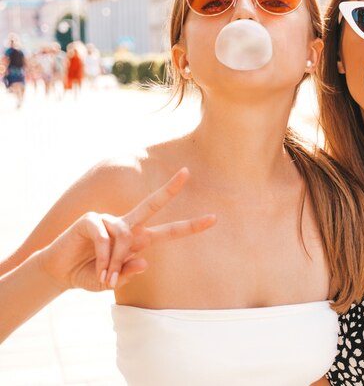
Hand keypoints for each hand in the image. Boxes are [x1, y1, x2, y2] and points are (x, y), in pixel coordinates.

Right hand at [38, 168, 215, 291]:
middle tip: (188, 172)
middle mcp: (127, 226)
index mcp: (138, 240)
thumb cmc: (90, 274)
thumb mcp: (112, 280)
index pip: (169, 232)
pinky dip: (103, 256)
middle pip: (153, 204)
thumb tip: (145, 261)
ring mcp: (110, 220)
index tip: (214, 219)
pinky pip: (106, 237)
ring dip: (114, 262)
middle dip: (170, 188)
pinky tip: (96, 264)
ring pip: (124, 238)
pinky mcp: (92, 220)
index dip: (191, 227)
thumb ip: (128, 273)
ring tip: (106, 276)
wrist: (59, 272)